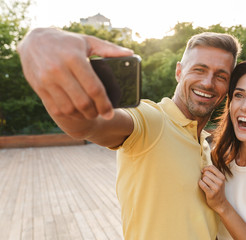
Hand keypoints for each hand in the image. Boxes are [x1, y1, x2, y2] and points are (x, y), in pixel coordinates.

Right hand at [17, 28, 133, 120]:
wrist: (34, 41)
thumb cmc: (67, 42)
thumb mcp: (88, 41)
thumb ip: (109, 49)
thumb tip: (131, 54)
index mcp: (74, 58)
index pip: (94, 88)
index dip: (104, 104)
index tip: (110, 113)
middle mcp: (59, 70)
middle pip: (82, 102)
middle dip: (95, 112)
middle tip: (102, 114)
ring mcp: (47, 80)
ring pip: (69, 108)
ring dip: (82, 115)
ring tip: (90, 113)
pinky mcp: (39, 87)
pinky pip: (56, 108)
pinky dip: (69, 114)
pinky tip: (77, 112)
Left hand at [199, 165, 227, 212]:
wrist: (221, 203)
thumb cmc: (218, 190)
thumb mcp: (219, 181)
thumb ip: (214, 174)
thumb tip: (203, 169)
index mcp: (222, 177)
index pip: (211, 167)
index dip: (205, 168)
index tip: (203, 172)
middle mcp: (220, 182)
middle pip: (206, 173)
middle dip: (203, 176)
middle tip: (204, 180)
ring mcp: (216, 188)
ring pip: (204, 178)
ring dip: (202, 181)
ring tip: (205, 184)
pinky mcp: (211, 193)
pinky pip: (202, 184)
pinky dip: (200, 184)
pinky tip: (202, 186)